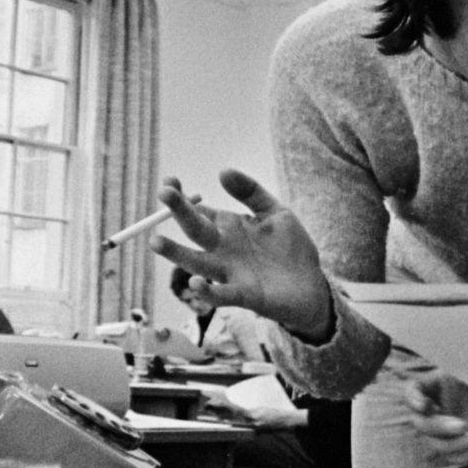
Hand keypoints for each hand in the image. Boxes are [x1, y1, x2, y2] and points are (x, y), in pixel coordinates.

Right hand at [150, 170, 333, 338]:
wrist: (311, 285)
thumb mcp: (275, 212)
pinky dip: (207, 291)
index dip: (181, 196)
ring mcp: (230, 272)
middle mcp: (223, 249)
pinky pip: (221, 294)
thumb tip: (223, 171)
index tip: (169, 180)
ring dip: (176, 253)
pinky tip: (196, 282)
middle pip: (194, 229)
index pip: (198, 209)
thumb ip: (251, 192)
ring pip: (197, 263)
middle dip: (178, 212)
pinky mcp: (244, 295)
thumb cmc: (291, 249)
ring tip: (156, 241)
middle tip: (163, 193)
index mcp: (228, 228)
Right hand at [400, 370, 467, 467]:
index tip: (424, 405)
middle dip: (438, 426)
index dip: (411, 398)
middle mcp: (439, 409)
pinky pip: (452, 456)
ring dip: (455, 442)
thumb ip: (466, 363)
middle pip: (419, 423)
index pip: (411, 391)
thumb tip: (454, 347)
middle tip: (463, 425)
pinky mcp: (459, 449)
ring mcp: (447, 432)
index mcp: (440, 386)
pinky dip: (466, 450)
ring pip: (436, 444)